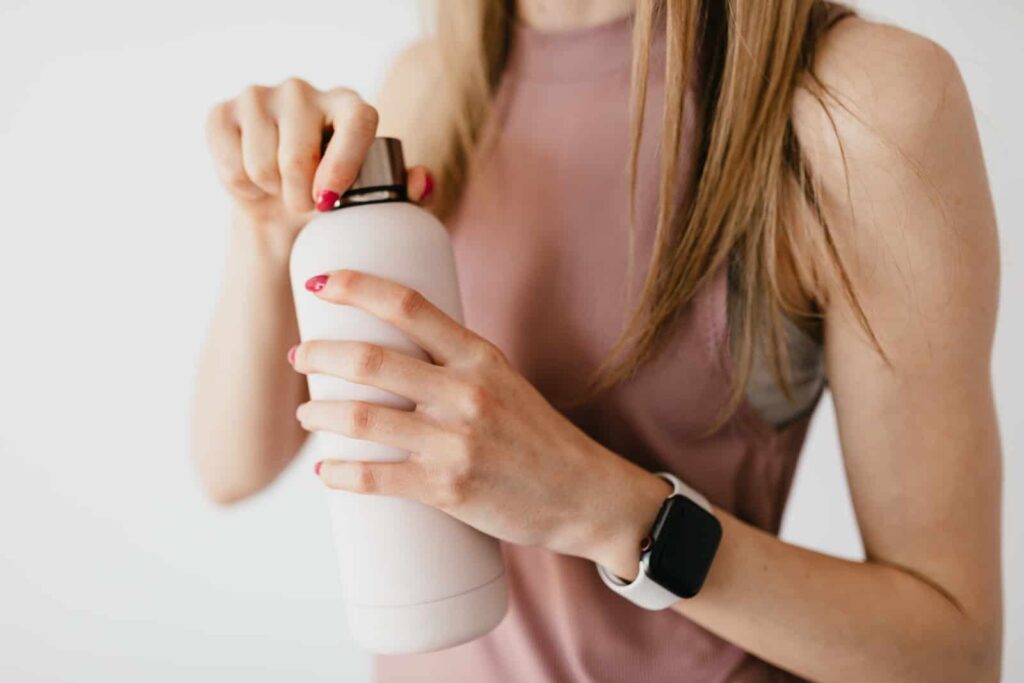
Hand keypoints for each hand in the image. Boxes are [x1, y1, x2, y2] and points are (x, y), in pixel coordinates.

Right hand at [205, 78, 431, 235]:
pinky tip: (254, 181)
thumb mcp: (374, 198)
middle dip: (301, 197)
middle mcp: (304, 90)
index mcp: (350, 104)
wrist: (279, 206)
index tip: (330, 200)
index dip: (345, 164)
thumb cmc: (335, 199)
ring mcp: (259, 96)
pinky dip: (243, 188)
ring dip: (273, 193)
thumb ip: (406, 191)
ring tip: (282, 189)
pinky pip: (231, 166)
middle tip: (307, 204)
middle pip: (299, 155)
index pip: (357, 122)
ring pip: (262, 165)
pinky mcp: (222, 113)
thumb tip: (421, 182)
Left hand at [288, 269, 669, 574]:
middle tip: (300, 357)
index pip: (408, 305)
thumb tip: (391, 350)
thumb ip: (453, 362)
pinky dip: (340, 474)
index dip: (356, 287)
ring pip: (363, 419)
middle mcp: (466, 392)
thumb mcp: (502, 380)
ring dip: (320, 415)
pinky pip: (375, 478)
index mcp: (479, 356)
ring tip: (306, 416)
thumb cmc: (537, 436)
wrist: (583, 494)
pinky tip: (326, 472)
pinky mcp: (448, 489)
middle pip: (371, 360)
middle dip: (320, 355)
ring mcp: (456, 442)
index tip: (321, 282)